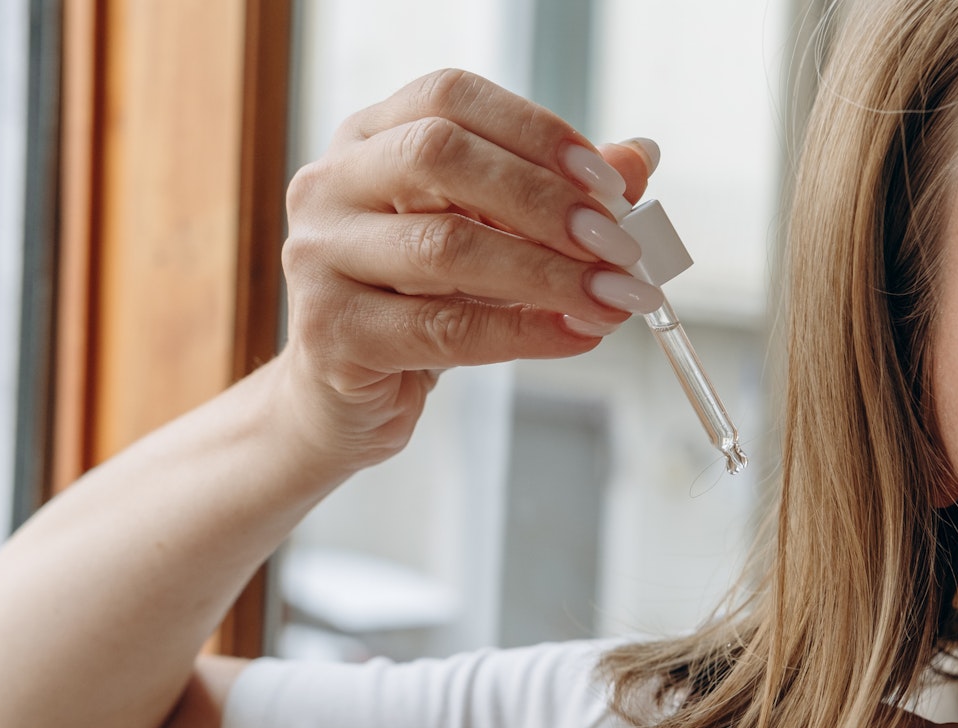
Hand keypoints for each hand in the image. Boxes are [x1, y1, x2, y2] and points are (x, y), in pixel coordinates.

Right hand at [273, 69, 657, 472]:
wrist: (346, 398)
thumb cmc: (416, 307)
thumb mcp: (488, 241)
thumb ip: (554, 197)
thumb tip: (638, 159)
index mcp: (369, 139)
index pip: (450, 99)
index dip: (535, 132)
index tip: (607, 181)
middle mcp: (330, 185)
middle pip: (439, 159)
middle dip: (545, 202)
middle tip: (619, 246)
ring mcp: (319, 257)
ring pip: (446, 247)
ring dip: (549, 274)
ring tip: (614, 297)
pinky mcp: (331, 332)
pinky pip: (442, 328)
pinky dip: (522, 333)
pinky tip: (574, 334)